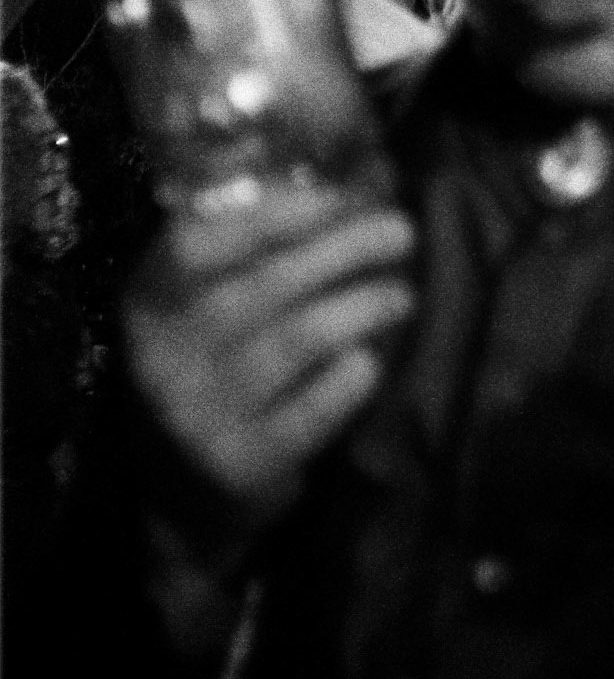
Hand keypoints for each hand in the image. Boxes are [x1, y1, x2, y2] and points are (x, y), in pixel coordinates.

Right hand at [124, 179, 416, 534]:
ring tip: (401, 293)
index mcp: (148, 305)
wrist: (182, 501)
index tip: (336, 197)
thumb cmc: (210, 374)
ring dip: (361, 306)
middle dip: (343, 250)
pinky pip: (312, 410)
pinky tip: (372, 360)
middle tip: (400, 231)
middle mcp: (162, 358)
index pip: (197, 244)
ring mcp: (198, 416)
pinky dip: (350, 379)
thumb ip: (242, 250)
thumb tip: (318, 177)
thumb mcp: (198, 312)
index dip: (271, 215)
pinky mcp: (240, 466)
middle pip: (265, 286)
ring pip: (298, 340)